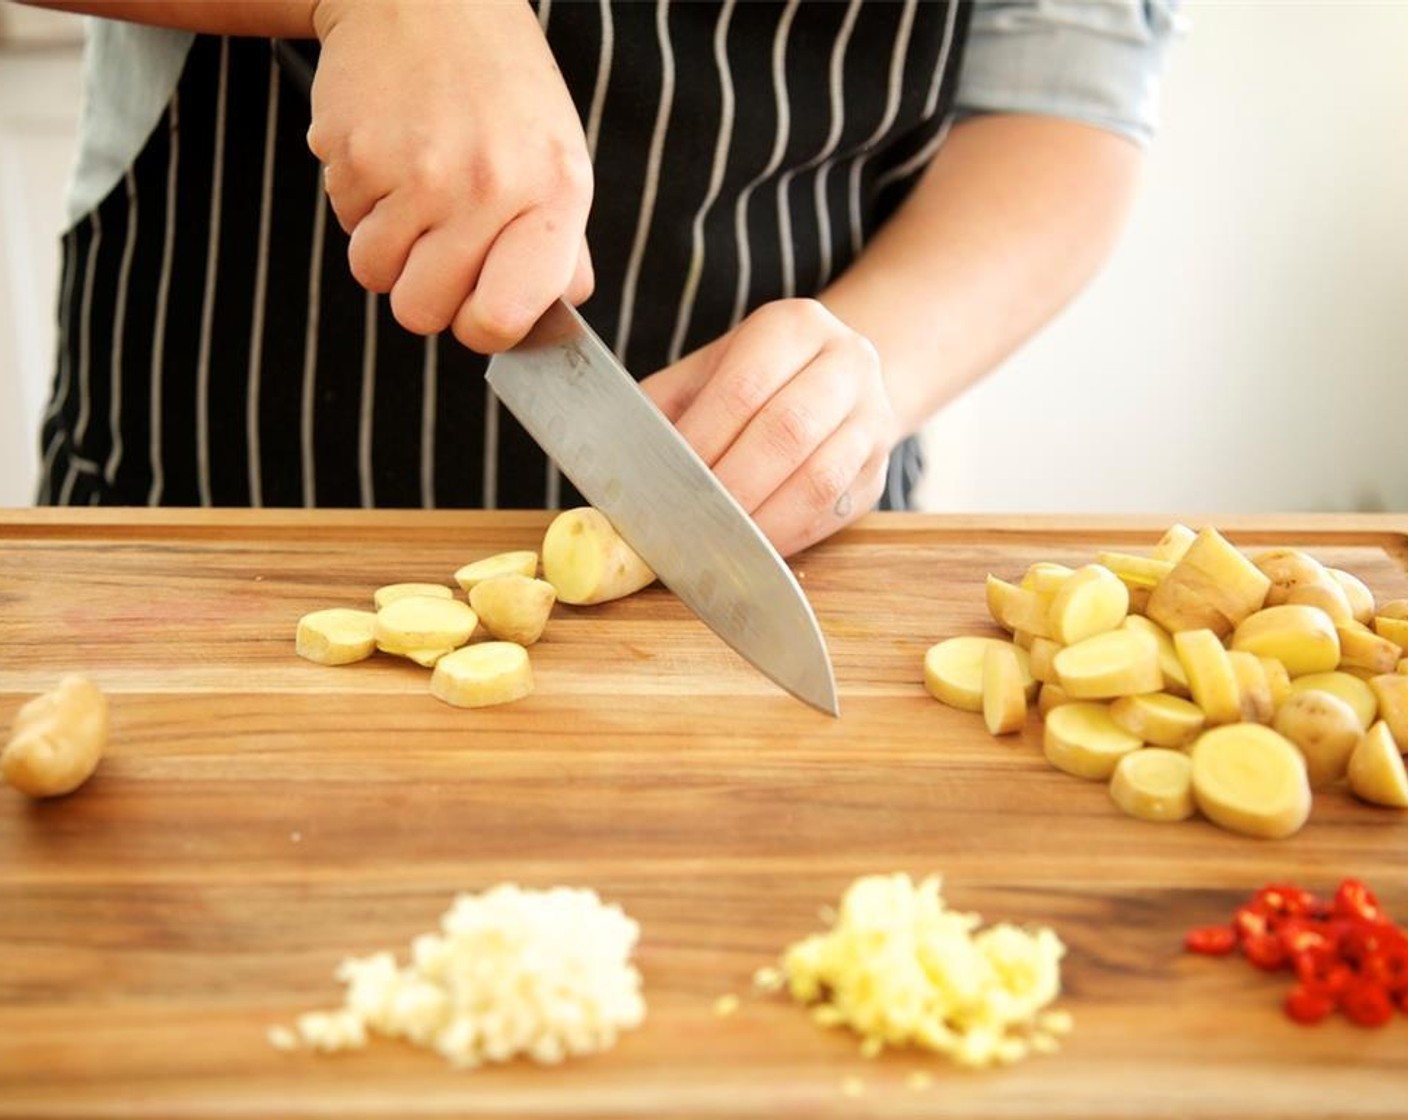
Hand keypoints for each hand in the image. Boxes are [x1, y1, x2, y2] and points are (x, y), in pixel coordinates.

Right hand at [307, 0, 593, 351]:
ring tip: (416, 192)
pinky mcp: (354, 155)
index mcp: (552, 198)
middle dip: (423, 291)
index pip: (500, 320)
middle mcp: (486, 189)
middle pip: (422, 313)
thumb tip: (551, 318)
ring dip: (387, 248)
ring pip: (374, 275)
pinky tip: (390, 155)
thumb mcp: (558, 159)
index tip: (479, 306)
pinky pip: (345, 223)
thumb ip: (560, 249)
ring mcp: (416, 173)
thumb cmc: (502, 86)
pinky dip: (361, 201)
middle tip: (438, 245)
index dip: (481, 328)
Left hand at [641, 300, 898, 557]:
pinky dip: (787, 537)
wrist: (831, 381)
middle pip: (787, 432)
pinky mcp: (878, 470)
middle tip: (685, 523)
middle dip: (730, 486)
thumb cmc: (752, 380)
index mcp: (793, 326)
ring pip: (820, 477)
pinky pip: (833, 511)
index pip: (744, 387)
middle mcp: (846, 362)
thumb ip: (662, 408)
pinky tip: (749, 552)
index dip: (701, 440)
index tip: (662, 483)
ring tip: (715, 544)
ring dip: (761, 520)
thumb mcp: (705, 373)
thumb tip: (613, 466)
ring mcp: (873, 417)